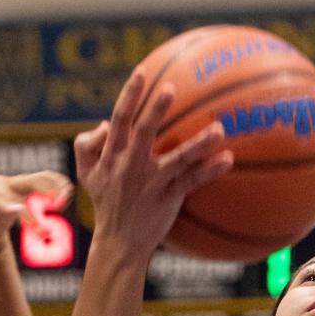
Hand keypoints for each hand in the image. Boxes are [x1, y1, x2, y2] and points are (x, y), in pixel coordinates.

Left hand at [0, 171, 72, 254]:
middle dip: (25, 209)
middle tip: (40, 227)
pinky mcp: (21, 191)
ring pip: (27, 184)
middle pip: (9, 193)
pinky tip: (66, 191)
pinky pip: (38, 183)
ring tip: (62, 197)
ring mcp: (7, 187)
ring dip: (45, 189)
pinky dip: (52, 185)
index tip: (13, 212)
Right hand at [74, 72, 232, 258]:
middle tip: (170, 88)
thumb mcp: (85, 174)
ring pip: (177, 159)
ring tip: (219, 129)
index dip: (130, 95)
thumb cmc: (105, 203)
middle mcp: (131, 166)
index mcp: (112, 156)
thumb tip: (105, 122)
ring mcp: (152, 183)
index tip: (142, 72)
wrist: (118, 243)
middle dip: (156, 110)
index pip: (120, 120)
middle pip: (144, 132)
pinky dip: (210, 171)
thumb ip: (87, 144)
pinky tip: (229, 159)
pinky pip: (191, 182)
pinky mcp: (168, 199)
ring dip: (198, 143)